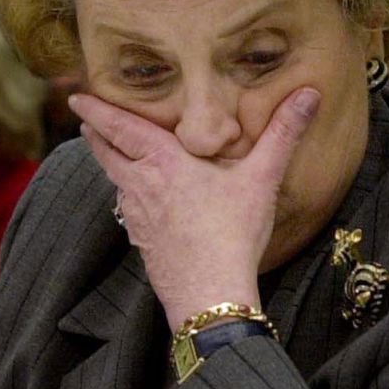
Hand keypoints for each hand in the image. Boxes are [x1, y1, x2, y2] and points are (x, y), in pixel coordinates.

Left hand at [71, 86, 319, 329]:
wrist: (210, 295)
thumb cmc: (233, 234)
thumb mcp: (262, 179)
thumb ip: (284, 133)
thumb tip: (309, 94)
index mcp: (162, 161)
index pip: (119, 128)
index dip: (97, 110)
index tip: (78, 97)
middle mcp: (140, 186)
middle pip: (107, 153)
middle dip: (95, 132)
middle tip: (86, 117)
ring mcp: (137, 217)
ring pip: (115, 182)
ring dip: (109, 163)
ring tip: (111, 151)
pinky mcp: (142, 242)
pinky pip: (128, 210)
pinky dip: (127, 195)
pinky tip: (140, 200)